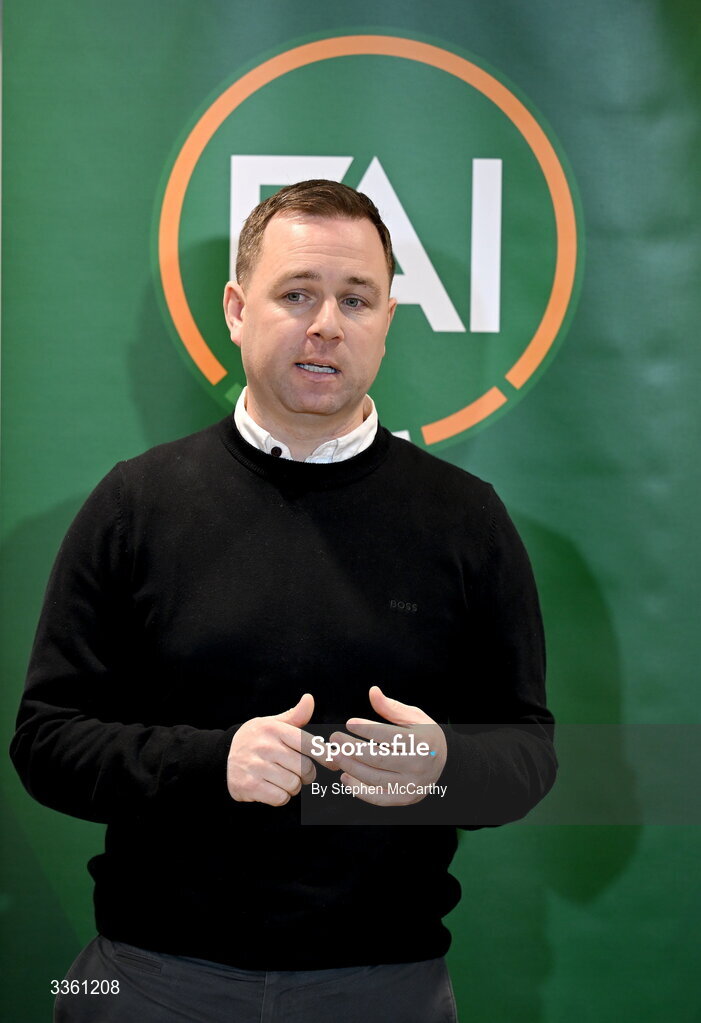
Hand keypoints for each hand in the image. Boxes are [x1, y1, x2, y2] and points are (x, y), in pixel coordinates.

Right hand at [227, 693, 316, 805]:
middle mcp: (265, 746)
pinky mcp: (249, 786)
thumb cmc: (257, 738)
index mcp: (274, 729)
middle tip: (300, 773)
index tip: (334, 764)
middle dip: (307, 775)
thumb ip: (295, 715)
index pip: (308, 744)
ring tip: (282, 779)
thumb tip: (309, 699)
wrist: (223, 756)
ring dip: (293, 787)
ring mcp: (256, 766)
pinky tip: (272, 788)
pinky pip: (280, 798)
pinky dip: (280, 797)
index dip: (325, 756)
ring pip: (294, 785)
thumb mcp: (273, 723)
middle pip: (305, 769)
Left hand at [326, 686, 447, 805]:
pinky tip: (345, 778)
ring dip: (351, 768)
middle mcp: (418, 765)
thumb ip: (391, 707)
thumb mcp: (414, 718)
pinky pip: (378, 797)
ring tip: (336, 755)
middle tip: (335, 739)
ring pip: (375, 778)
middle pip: (378, 758)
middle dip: (352, 748)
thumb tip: (372, 691)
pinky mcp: (405, 798)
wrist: (445, 763)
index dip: (366, 729)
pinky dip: (359, 790)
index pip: (388, 736)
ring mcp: (411, 785)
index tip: (349, 723)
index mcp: (421, 742)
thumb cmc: (425, 736)